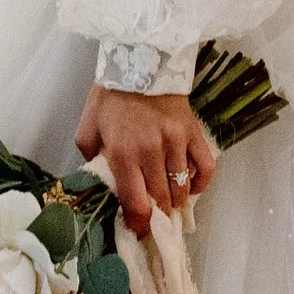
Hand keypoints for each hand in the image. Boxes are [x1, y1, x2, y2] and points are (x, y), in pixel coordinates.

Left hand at [76, 87, 216, 238]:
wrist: (140, 62)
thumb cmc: (110, 98)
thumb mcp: (88, 130)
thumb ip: (90, 161)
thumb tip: (99, 186)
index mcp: (123, 153)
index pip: (136, 203)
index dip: (139, 225)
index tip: (139, 231)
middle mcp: (151, 151)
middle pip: (161, 200)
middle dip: (158, 217)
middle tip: (154, 222)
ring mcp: (175, 141)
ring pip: (182, 188)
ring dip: (176, 203)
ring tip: (170, 207)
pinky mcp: (193, 131)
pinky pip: (206, 167)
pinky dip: (201, 183)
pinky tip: (191, 188)